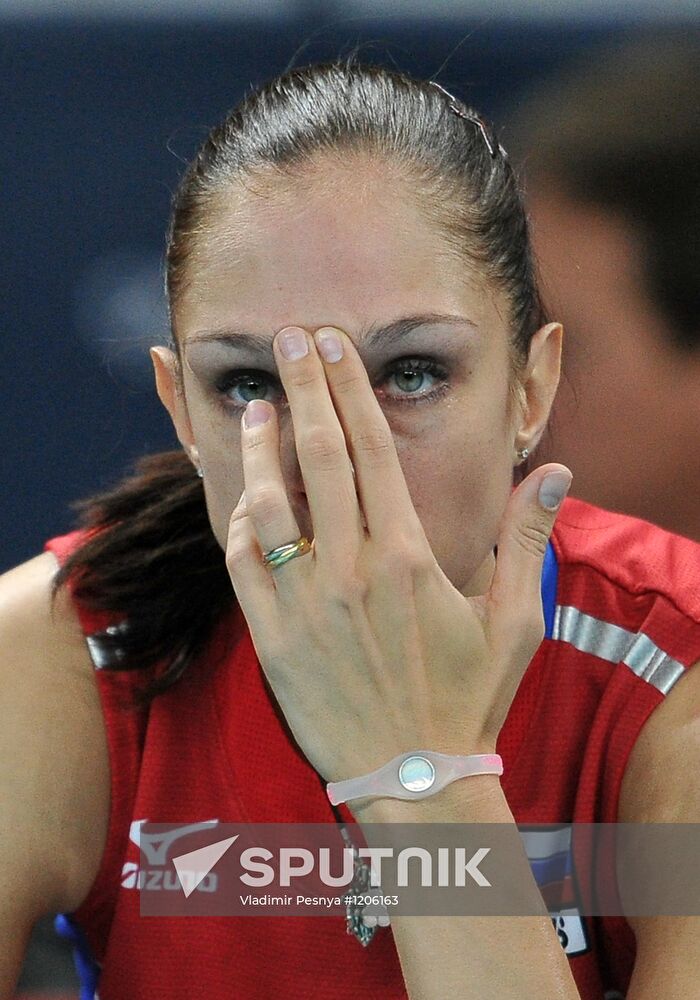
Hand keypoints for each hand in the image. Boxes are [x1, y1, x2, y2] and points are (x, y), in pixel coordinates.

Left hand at [225, 325, 570, 786]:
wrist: (413, 777)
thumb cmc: (468, 697)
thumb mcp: (515, 621)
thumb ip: (527, 540)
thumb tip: (556, 472)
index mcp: (409, 558)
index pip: (374, 450)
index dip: (350, 389)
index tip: (333, 346)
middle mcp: (352, 571)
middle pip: (322, 457)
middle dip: (304, 389)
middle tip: (289, 338)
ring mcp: (306, 605)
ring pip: (271, 504)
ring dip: (260, 447)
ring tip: (255, 405)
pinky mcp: (272, 638)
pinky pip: (243, 564)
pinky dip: (239, 521)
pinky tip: (242, 494)